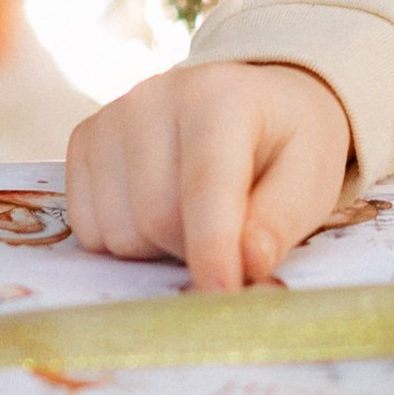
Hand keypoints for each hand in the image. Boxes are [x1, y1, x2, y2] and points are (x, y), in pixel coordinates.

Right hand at [64, 61, 351, 290]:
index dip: (212, 251)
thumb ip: (280, 221)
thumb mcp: (309, 178)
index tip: (221, 298)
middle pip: (155, 217)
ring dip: (156, 249)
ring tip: (193, 219)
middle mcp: (155, 96)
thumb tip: (248, 264)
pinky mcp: (84, 139)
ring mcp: (112, 115)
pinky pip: (86, 227)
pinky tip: (156, 213)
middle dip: (191, 251)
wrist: (253, 104)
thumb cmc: (284, 144)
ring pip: (117, 230)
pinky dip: (123, 239)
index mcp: (221, 98)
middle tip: (227, 241)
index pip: (206, 187)